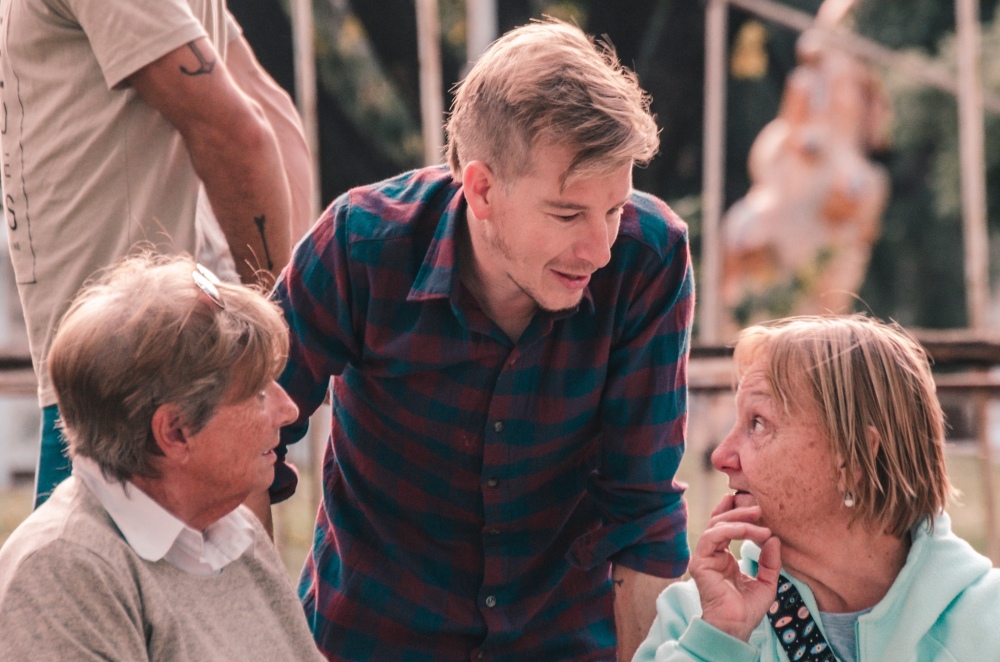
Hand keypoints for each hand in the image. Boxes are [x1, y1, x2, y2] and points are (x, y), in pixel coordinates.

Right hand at [688, 494, 780, 641]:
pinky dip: (731, 529)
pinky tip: (749, 530)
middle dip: (739, 511)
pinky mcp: (700, 562)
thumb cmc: (748, 610)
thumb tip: (774, 538)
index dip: (735, 513)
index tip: (754, 505)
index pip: (724, 527)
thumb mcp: (766, 581)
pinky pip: (712, 537)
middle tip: (759, 507)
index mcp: (722, 558)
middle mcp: (711, 554)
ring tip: (758, 517)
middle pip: (720, 522)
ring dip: (738, 519)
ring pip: (715, 526)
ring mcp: (703, 557)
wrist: (736, 628)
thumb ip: (769, 560)